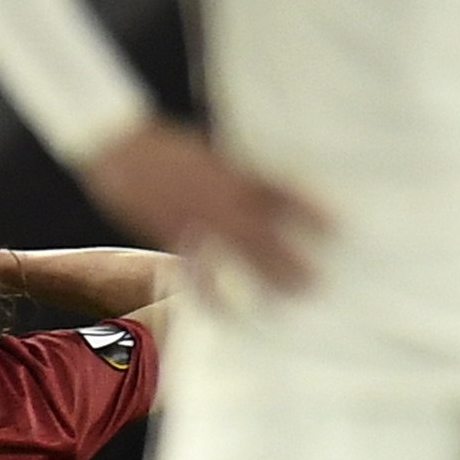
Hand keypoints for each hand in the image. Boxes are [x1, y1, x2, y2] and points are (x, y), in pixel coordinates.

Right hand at [80, 117, 327, 293]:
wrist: (120, 149)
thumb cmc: (167, 147)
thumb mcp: (212, 154)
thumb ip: (239, 174)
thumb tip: (269, 195)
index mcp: (231, 173)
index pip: (281, 193)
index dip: (311, 211)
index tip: (339, 228)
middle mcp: (218, 201)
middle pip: (264, 235)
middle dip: (291, 259)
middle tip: (319, 283)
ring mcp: (195, 222)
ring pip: (237, 255)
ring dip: (264, 278)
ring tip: (289, 299)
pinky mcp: (172, 235)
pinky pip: (196, 270)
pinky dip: (211, 294)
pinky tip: (227, 313)